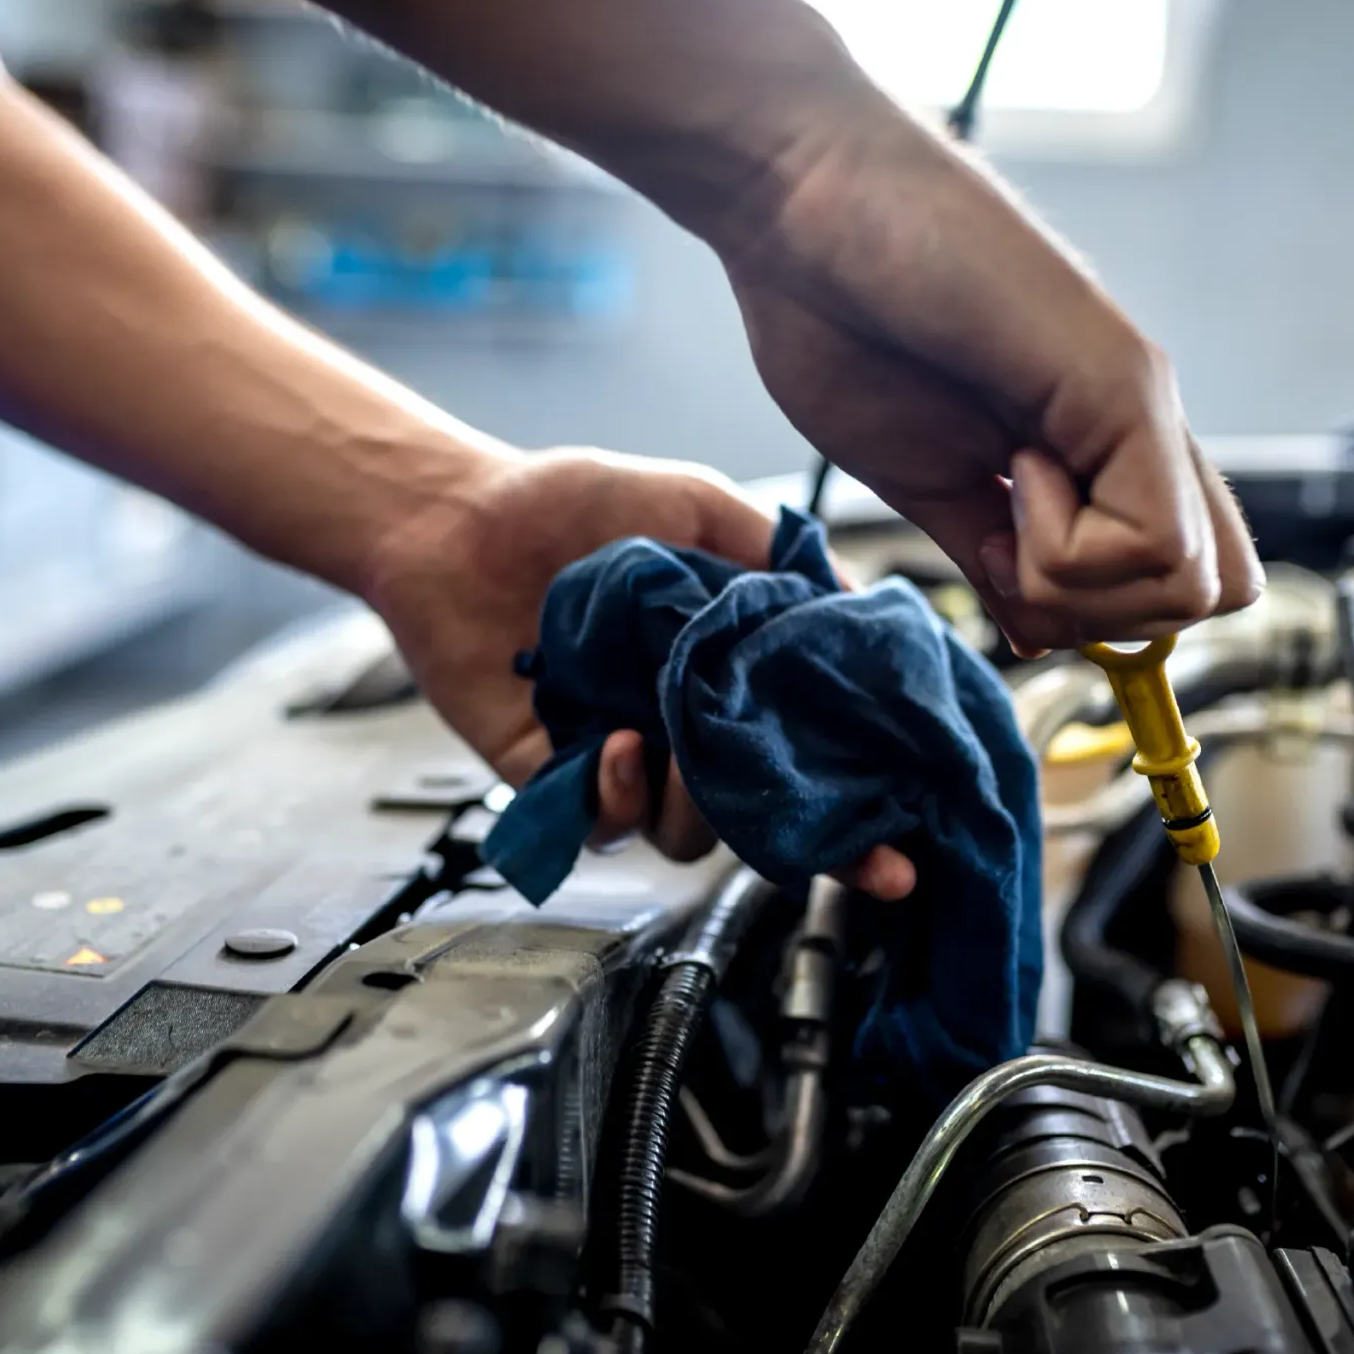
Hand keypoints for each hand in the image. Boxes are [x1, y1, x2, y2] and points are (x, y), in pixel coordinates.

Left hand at [361, 444, 915, 899]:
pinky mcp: (553, 778)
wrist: (456, 516)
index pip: (810, 756)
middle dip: (796, 835)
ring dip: (696, 804)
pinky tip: (614, 739)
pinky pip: (602, 825)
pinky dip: (618, 795)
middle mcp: (685, 725)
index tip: (897, 849)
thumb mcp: (697, 505)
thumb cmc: (570, 503)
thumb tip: (857, 600)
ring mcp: (622, 757)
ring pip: (688, 833)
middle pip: (762, 815)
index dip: (858, 810)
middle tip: (796, 802)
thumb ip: (774, 554)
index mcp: (731, 673)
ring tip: (674, 745)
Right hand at [725, 108, 1262, 654]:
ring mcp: (1139, 402)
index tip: (1005, 568)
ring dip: (1077, 579)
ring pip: (1192, 587)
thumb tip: (1035, 633)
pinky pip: (1154, 543)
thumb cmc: (837, 311)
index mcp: (1091, 447)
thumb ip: (987, 553)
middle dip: (1102, 613)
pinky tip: (1010, 466)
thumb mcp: (920, 477)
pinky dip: (1067, 547)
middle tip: (1008, 536)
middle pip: (1210, 595)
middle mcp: (1136, 425)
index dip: (1102, 614)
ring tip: (1004, 484)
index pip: (1180, 575)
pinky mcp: (1125, 382)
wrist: (801, 200)